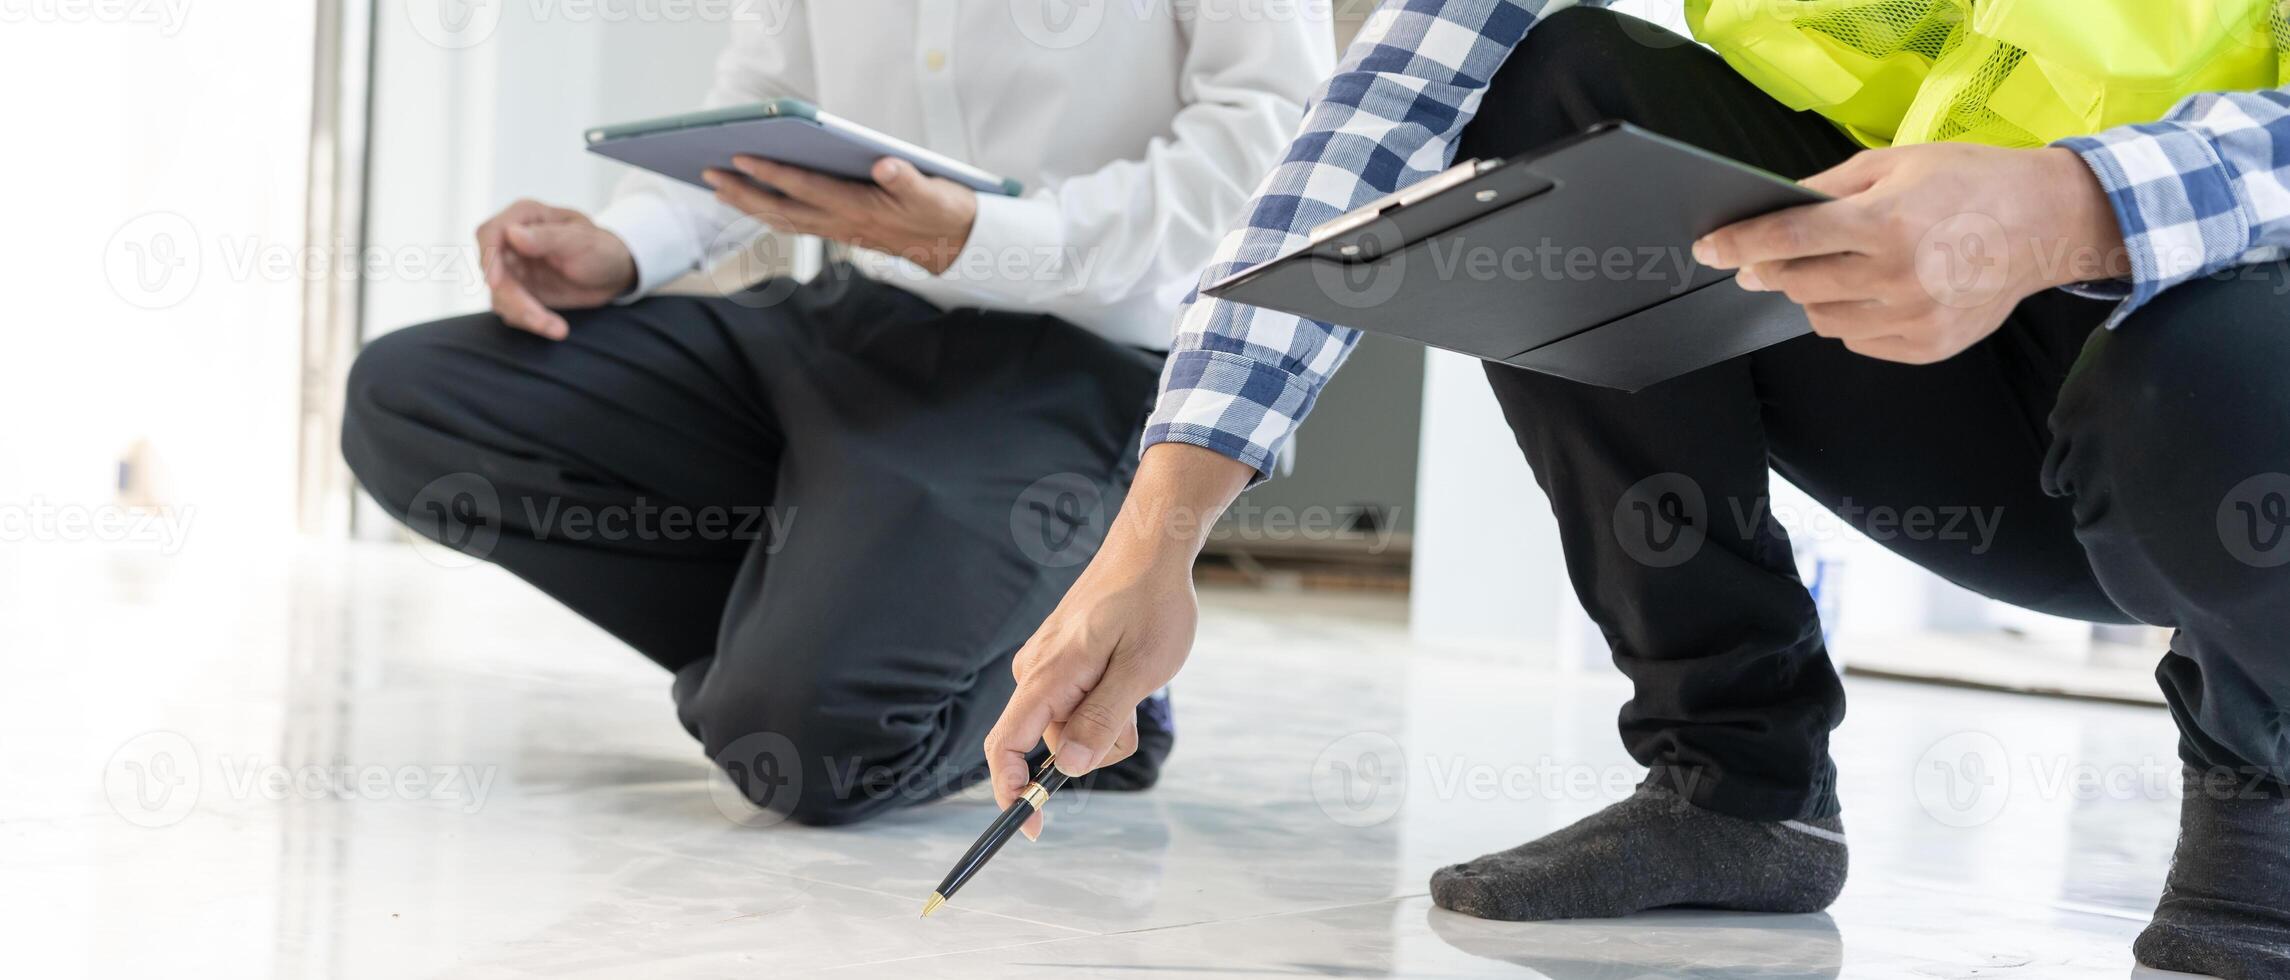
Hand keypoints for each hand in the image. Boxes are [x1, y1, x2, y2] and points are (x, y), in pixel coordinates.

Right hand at [475, 200, 636, 339]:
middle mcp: (511, 241)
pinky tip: (556, 327)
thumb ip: (547, 237)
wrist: (613, 274)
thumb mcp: (581, 240)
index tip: (496, 284)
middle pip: (491, 271)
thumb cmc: (601, 248)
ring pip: (500, 295)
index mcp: (524, 216)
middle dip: (512, 298)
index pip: (490, 233)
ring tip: (559, 329)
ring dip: (525, 315)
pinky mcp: (518, 292)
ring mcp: (512, 268)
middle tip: (539, 318)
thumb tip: (512, 233)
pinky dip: (532, 322)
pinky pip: (512, 310)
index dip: (488, 258)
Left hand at [703, 156, 978, 274]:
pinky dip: (770, 214)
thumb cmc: (942, 212)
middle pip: (782, 208)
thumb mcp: (933, 193)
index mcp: (859, 208)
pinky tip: (755, 204)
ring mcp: (838, 230)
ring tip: (719, 190)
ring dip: (750, 205)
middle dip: (744, 192)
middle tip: (709, 174)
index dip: (773, 173)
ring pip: (784, 219)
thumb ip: (908, 179)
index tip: (741, 157)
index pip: (806, 187)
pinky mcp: (841, 231)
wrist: (955, 246)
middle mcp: (842, 223)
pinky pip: (796, 224)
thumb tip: (886, 164)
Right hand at [983, 444, 1254, 838]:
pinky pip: (1077, 704)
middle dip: (1093, 747)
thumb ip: (1102, 721)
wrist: (1151, 549)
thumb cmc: (1150, 605)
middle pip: (1050, 744)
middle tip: (1135, 709)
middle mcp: (1034, 672)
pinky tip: (1128, 671)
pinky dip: (1105, 704)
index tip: (1030, 829)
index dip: (1010, 793)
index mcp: (1046, 677)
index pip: (1005, 746)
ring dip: (1106, 723)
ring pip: (1069, 726)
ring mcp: (1046, 665)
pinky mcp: (1061, 660)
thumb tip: (1067, 768)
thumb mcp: (1140, 671)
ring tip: (1136, 679)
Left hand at [1693, 144, 2129, 364]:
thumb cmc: (1968, 183)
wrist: (2045, 224)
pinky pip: (1858, 341)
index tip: (1707, 249)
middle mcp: (1896, 275)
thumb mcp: (1894, 165)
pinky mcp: (1927, 347)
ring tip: (1848, 268)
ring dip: (1816, 295)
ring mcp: (1913, 317)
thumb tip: (1771, 210)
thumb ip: (1828, 190)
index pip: (1788, 239)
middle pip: (1797, 283)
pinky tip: (1879, 292)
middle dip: (1774, 270)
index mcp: (1884, 222)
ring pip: (1822, 319)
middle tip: (1773, 259)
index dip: (1739, 245)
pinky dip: (1853, 318)